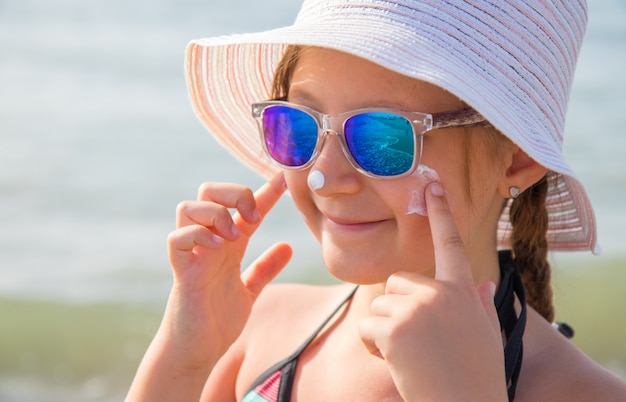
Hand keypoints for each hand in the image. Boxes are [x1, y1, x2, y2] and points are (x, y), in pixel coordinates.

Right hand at [165, 172, 292, 364]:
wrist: (197, 351)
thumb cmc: (217, 320)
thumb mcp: (250, 290)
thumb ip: (265, 268)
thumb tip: (287, 246)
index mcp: (226, 245)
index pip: (243, 208)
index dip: (264, 192)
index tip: (284, 180)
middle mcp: (208, 243)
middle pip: (208, 193)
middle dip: (232, 193)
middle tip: (253, 216)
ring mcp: (192, 255)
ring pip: (188, 208)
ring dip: (215, 213)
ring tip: (233, 234)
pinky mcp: (181, 272)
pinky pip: (177, 239)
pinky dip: (197, 235)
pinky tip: (217, 245)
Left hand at [358, 182, 506, 401]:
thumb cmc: (476, 376)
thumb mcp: (485, 335)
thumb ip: (478, 304)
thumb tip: (481, 283)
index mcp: (463, 290)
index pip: (450, 244)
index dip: (441, 214)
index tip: (433, 186)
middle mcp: (439, 292)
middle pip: (397, 281)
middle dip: (398, 308)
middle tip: (416, 340)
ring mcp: (416, 308)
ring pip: (379, 305)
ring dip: (385, 330)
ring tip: (410, 354)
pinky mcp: (393, 328)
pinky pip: (367, 327)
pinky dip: (373, 346)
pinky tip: (396, 362)